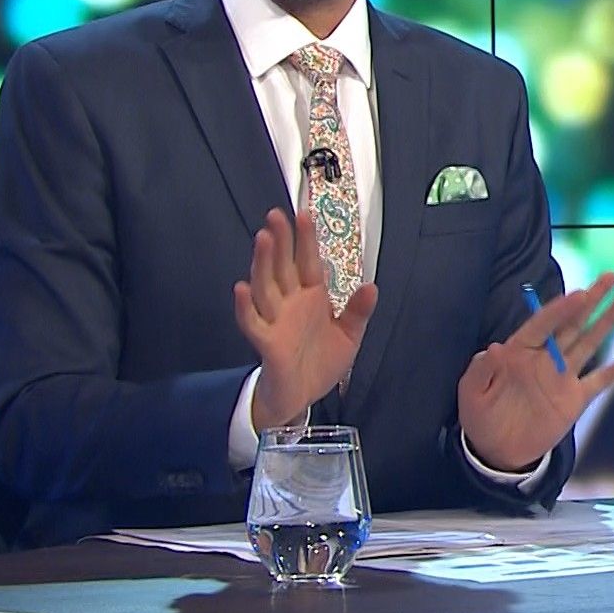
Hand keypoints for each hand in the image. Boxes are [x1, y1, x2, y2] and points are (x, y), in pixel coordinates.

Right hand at [232, 209, 376, 429]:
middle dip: (281, 241)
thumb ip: (358, 312)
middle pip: (282, 267)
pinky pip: (252, 322)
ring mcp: (275, 321)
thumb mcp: (349, 335)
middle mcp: (290, 304)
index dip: (306, 240)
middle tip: (276, 215)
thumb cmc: (320, 362)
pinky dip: (246, 306)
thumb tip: (372, 286)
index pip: (308, 263)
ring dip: (262, 263)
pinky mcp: (266, 343)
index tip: (304, 215)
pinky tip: (241, 288)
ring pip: (265, 287)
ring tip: (263, 239)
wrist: (302, 397)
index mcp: (311, 298)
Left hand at [460, 272, 613, 471]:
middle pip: (571, 323)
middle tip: (610, 276)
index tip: (578, 294)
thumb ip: (480, 371)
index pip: (543, 324)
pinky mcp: (576, 398)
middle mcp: (545, 358)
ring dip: (608, 320)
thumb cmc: (481, 419)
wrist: (498, 453)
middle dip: (591, 299)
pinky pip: (603, 379)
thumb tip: (495, 348)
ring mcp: (563, 376)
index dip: (559, 309)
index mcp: (519, 352)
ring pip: (590, 342)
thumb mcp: (471, 394)